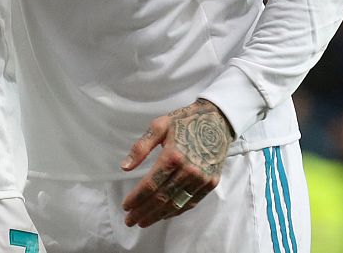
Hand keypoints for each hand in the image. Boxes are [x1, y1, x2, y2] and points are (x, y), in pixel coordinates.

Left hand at [120, 99, 233, 227]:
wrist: (217, 120)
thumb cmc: (185, 121)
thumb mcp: (159, 126)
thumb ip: (141, 147)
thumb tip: (125, 167)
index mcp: (173, 156)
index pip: (150, 185)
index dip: (136, 198)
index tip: (125, 206)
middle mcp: (188, 170)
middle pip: (161, 198)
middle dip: (143, 211)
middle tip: (129, 220)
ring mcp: (201, 179)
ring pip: (175, 204)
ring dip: (157, 216)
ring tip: (143, 222)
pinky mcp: (211, 183)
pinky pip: (190, 203)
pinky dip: (175, 211)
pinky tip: (163, 215)